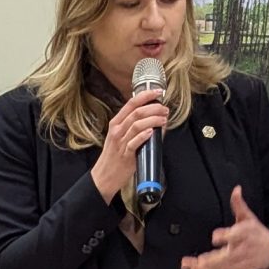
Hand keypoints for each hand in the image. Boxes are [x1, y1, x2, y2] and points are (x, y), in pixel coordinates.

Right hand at [88, 88, 168, 203]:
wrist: (104, 176)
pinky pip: (134, 142)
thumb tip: (157, 120)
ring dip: (153, 120)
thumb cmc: (115, 156)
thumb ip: (135, 128)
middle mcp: (117, 130)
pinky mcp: (125, 154)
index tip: (157, 92)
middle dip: (154, 108)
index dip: (145, 96)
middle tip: (164, 110)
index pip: (131, 104)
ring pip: (137, 125)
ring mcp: (120, 142)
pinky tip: (152, 132)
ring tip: (163, 120)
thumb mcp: (120, 137)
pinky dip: (144, 135)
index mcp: (116, 123)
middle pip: (137, 112)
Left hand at [180, 188, 268, 268]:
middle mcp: (242, 249)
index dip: (225, 236)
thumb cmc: (257, 233)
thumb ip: (238, 204)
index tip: (215, 237)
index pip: (235, 235)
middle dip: (207, 261)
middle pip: (225, 257)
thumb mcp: (248, 217)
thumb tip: (236, 189)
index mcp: (245, 234)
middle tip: (192, 261)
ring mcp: (240, 262)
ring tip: (190, 268)